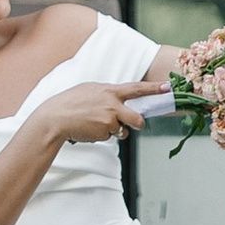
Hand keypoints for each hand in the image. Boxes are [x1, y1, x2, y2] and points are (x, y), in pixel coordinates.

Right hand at [34, 81, 158, 147]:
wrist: (56, 117)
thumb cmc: (72, 102)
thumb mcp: (91, 90)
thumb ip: (108, 94)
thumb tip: (119, 99)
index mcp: (110, 91)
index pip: (137, 89)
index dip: (154, 89)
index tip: (168, 87)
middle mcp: (112, 105)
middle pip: (137, 119)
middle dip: (138, 124)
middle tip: (135, 124)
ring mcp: (108, 120)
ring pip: (121, 130)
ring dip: (114, 130)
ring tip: (95, 123)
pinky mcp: (103, 133)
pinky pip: (109, 136)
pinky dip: (102, 134)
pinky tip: (89, 128)